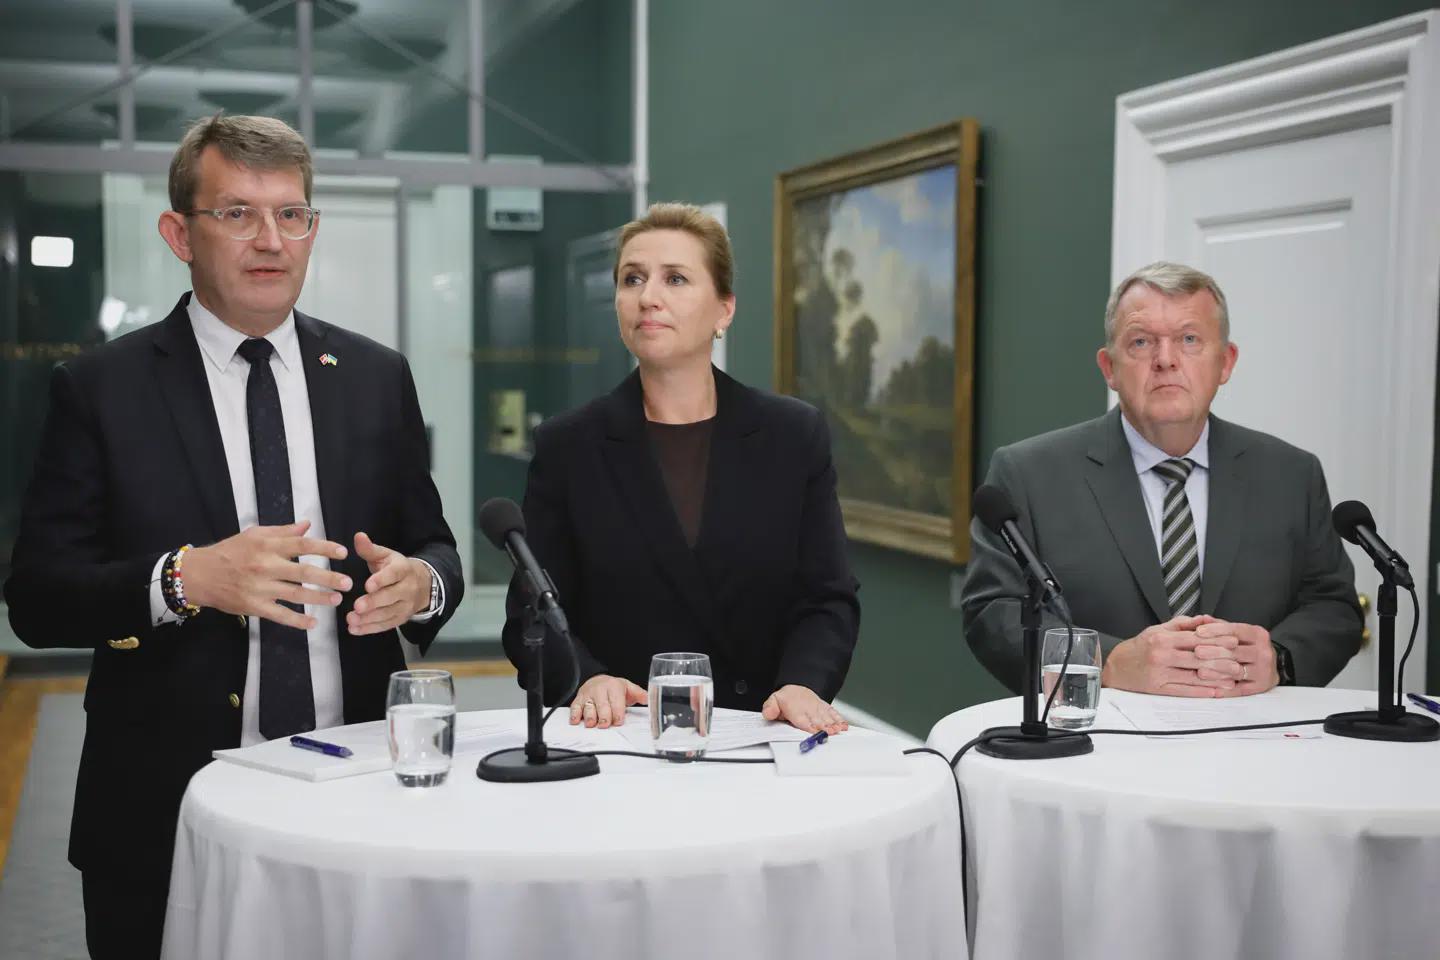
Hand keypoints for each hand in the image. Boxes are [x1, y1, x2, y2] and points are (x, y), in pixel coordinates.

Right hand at [183, 521, 350, 629]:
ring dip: (319, 598)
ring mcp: (259, 587)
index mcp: (267, 545)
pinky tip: (312, 623)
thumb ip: (283, 532)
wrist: (199, 574)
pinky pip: (279, 615)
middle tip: (348, 583)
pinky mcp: (253, 606)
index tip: (343, 553)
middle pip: (303, 572)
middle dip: (328, 578)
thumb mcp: (254, 535)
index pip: (302, 545)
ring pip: (295, 594)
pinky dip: (297, 621)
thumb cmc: (229, 552)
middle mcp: (265, 565)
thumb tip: (308, 525)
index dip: (325, 548)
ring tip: (337, 601)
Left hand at [346, 532, 431, 635]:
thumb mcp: (386, 556)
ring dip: (369, 619)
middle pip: (392, 596)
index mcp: (403, 569)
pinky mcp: (401, 619)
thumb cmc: (396, 568)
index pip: (394, 575)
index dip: (381, 580)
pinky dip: (370, 629)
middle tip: (356, 606)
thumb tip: (358, 536)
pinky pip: (386, 625)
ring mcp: (405, 606)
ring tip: (351, 620)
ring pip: (388, 614)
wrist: (422, 584)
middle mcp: (407, 588)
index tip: (368, 585)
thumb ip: (370, 549)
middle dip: (374, 602)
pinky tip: (354, 629)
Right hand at [570, 674, 646, 727]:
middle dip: (603, 716)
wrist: (596, 679)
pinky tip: (575, 721)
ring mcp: (588, 695)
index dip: (617, 712)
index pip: (616, 701)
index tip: (618, 721)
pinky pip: (575, 707)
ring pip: (588, 707)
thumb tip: (649, 699)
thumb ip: (639, 694)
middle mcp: (600, 690)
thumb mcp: (627, 687)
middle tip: (604, 725)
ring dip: (589, 716)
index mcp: (614, 687)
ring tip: (591, 724)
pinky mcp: (578, 700)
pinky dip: (574, 715)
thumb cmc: (613, 687)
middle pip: (601, 705)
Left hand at [761, 684, 847, 733]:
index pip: (802, 720)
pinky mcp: (826, 708)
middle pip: (817, 720)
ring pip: (827, 717)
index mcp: (795, 709)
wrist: (797, 688)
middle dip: (823, 727)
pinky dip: (840, 719)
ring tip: (838, 730)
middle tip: (830, 733)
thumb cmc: (787, 699)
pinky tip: (844, 726)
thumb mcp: (773, 701)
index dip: (809, 727)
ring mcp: (818, 708)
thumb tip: (768, 713)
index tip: (814, 732)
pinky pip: (834, 713)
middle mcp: (808, 709)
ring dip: (833, 724)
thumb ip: (770, 708)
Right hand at [1101, 615, 1241, 697]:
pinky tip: (1216, 691)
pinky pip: (1184, 691)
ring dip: (1216, 678)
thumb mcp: (1157, 629)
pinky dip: (1202, 691)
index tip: (1234, 641)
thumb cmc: (1140, 647)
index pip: (1196, 638)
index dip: (1217, 640)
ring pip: (1194, 676)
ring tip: (1234, 679)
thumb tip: (1207, 620)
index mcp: (1162, 638)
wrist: (1116, 667)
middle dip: (1222, 660)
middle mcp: (1161, 655)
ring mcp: (1159, 673)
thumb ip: (1183, 624)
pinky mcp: (1158, 689)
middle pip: (1198, 658)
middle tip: (1240, 662)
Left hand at [1194, 620, 1277, 695]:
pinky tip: (1211, 688)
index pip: (1235, 630)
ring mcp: (1264, 670)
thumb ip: (1220, 626)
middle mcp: (1264, 652)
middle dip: (1213, 651)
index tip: (1198, 632)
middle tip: (1197, 652)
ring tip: (1200, 671)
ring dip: (1216, 671)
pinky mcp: (1261, 686)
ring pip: (1237, 671)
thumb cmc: (1249, 647)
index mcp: (1258, 635)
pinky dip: (1225, 689)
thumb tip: (1203, 619)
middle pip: (1235, 651)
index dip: (1215, 630)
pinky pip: (1240, 689)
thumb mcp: (1238, 633)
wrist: (1271, 666)